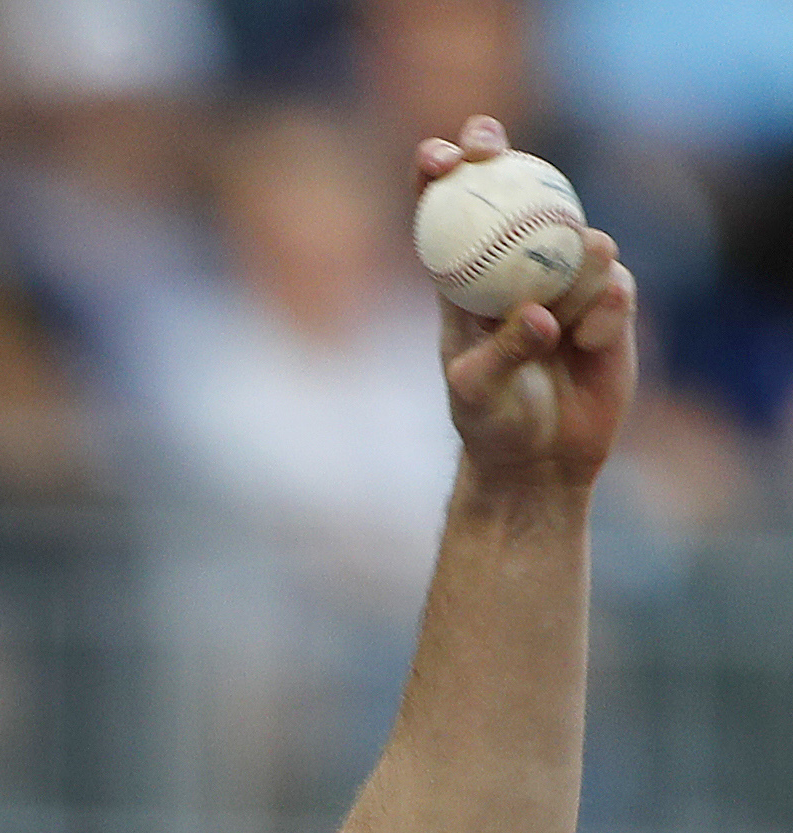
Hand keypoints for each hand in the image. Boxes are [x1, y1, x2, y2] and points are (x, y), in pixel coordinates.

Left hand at [420, 117, 639, 490]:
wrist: (541, 459)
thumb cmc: (491, 425)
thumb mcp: (480, 393)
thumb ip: (504, 351)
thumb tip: (540, 313)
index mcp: (465, 281)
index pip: (447, 214)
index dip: (442, 175)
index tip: (441, 156)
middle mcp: (515, 269)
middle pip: (514, 194)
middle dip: (504, 158)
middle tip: (496, 150)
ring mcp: (566, 282)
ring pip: (579, 242)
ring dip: (574, 271)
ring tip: (561, 323)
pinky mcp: (610, 304)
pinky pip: (616, 286)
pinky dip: (604, 311)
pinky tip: (589, 343)